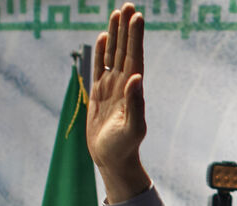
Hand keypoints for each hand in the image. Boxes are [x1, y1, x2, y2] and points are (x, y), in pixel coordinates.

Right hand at [86, 3, 150, 202]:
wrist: (112, 159)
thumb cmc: (124, 147)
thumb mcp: (133, 127)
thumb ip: (136, 103)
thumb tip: (136, 78)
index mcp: (133, 90)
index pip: (134, 57)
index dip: (135, 37)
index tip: (137, 16)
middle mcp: (123, 84)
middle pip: (124, 50)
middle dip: (126, 29)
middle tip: (128, 5)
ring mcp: (111, 87)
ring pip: (112, 55)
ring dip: (115, 35)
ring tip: (117, 14)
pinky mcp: (99, 93)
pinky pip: (99, 67)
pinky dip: (100, 52)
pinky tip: (102, 37)